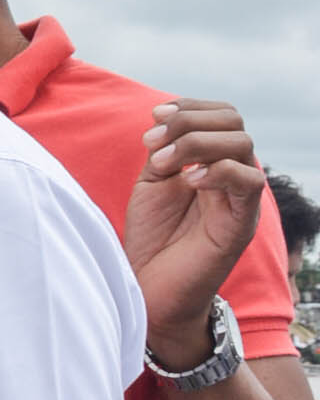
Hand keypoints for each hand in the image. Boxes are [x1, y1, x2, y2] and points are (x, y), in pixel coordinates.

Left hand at [123, 100, 263, 366]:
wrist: (151, 291)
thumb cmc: (152, 239)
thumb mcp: (152, 183)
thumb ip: (163, 150)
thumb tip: (164, 117)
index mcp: (211, 161)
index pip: (220, 115)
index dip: (191, 107)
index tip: (154, 117)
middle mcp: (231, 175)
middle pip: (233, 122)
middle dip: (190, 121)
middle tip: (152, 143)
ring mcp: (239, 198)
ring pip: (243, 145)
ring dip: (197, 144)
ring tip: (162, 163)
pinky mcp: (242, 223)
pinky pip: (249, 182)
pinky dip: (218, 171)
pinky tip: (188, 181)